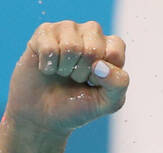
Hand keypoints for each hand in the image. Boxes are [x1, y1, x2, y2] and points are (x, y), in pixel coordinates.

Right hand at [4, 20, 129, 141]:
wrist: (44, 114)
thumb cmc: (78, 106)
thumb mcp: (107, 103)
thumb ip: (118, 84)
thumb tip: (101, 65)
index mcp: (111, 47)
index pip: (115, 50)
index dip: (104, 74)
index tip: (95, 82)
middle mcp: (91, 33)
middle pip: (93, 49)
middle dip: (83, 73)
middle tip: (77, 79)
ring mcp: (67, 29)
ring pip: (71, 46)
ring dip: (65, 69)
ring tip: (63, 73)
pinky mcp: (45, 31)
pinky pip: (49, 48)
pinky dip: (48, 66)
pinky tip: (48, 69)